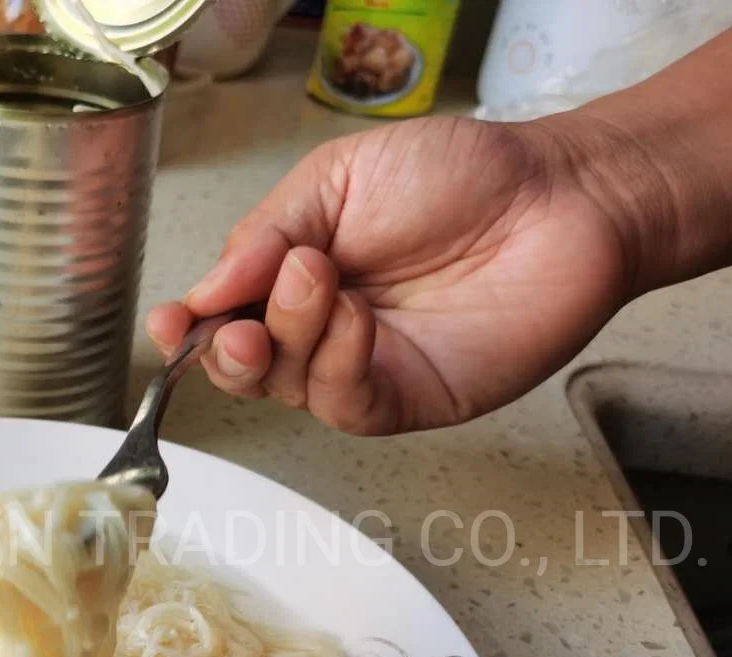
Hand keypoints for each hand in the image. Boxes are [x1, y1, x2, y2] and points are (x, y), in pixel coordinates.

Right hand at [146, 116, 634, 434]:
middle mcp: (317, 331)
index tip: (172, 321)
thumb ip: (263, 233)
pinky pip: (345, 404)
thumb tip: (204, 289)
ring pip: (286, 388)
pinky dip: (336, 363)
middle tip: (235, 323)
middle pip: (241, 370)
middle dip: (223, 353)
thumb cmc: (461, 177)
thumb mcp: (336, 178)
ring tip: (320, 277)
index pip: (218, 320)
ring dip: (288, 337)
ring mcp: (360, 369)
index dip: (186, 329)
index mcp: (288, 277)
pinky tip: (357, 317)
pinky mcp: (407, 398)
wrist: (559, 196)